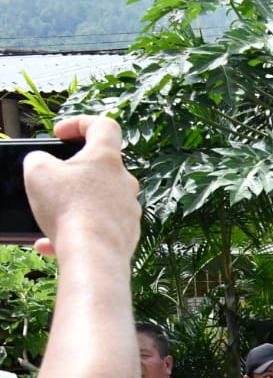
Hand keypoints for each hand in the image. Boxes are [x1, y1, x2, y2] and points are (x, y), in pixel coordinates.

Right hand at [24, 115, 139, 259]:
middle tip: (54, 180)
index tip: (60, 134)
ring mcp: (129, 209)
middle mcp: (125, 182)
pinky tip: (50, 244)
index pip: (103, 126)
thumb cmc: (68, 207)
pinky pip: (99, 226)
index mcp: (107, 159)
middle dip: (75, 172)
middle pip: (101, 167)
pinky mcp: (127, 233)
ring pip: (98, 200)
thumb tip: (43, 163)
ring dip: (73, 204)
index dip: (81, 123)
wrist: (93, 254)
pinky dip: (77, 231)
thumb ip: (38, 159)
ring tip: (49, 216)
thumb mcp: (37, 171)